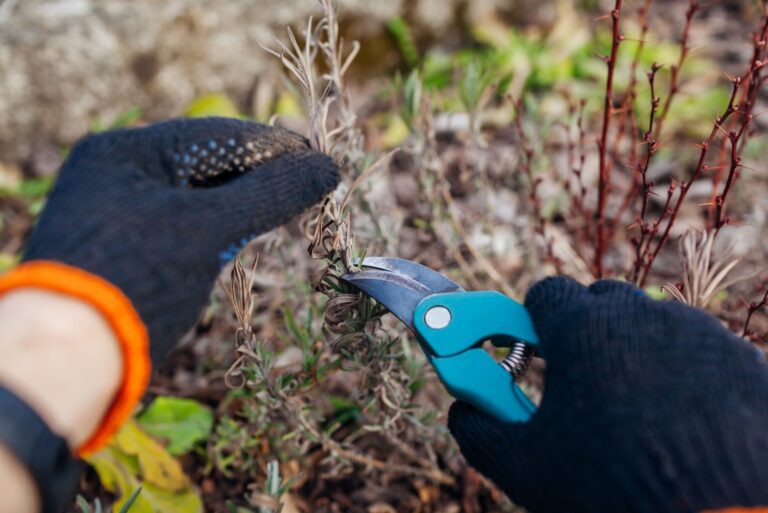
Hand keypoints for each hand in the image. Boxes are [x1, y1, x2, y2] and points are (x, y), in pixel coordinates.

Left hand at [23, 117, 339, 362]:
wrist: (67, 357)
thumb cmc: (138, 279)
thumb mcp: (209, 229)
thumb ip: (271, 194)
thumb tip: (328, 168)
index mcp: (125, 151)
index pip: (217, 136)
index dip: (275, 148)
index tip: (321, 160)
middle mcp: (117, 171)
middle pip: (206, 163)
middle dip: (259, 175)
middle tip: (311, 186)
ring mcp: (118, 209)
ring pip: (197, 194)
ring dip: (242, 201)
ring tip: (288, 208)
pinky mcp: (125, 245)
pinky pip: (183, 222)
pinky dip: (218, 225)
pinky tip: (246, 232)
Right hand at [449, 277, 767, 512]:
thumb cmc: (612, 490)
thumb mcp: (525, 466)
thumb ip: (479, 429)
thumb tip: (462, 412)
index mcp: (583, 329)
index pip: (546, 294)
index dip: (531, 321)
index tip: (529, 349)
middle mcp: (642, 316)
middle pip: (600, 300)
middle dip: (584, 329)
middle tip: (577, 377)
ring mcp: (698, 334)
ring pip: (651, 324)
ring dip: (633, 350)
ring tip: (631, 407)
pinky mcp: (740, 360)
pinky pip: (698, 350)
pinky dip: (681, 371)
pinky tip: (677, 418)